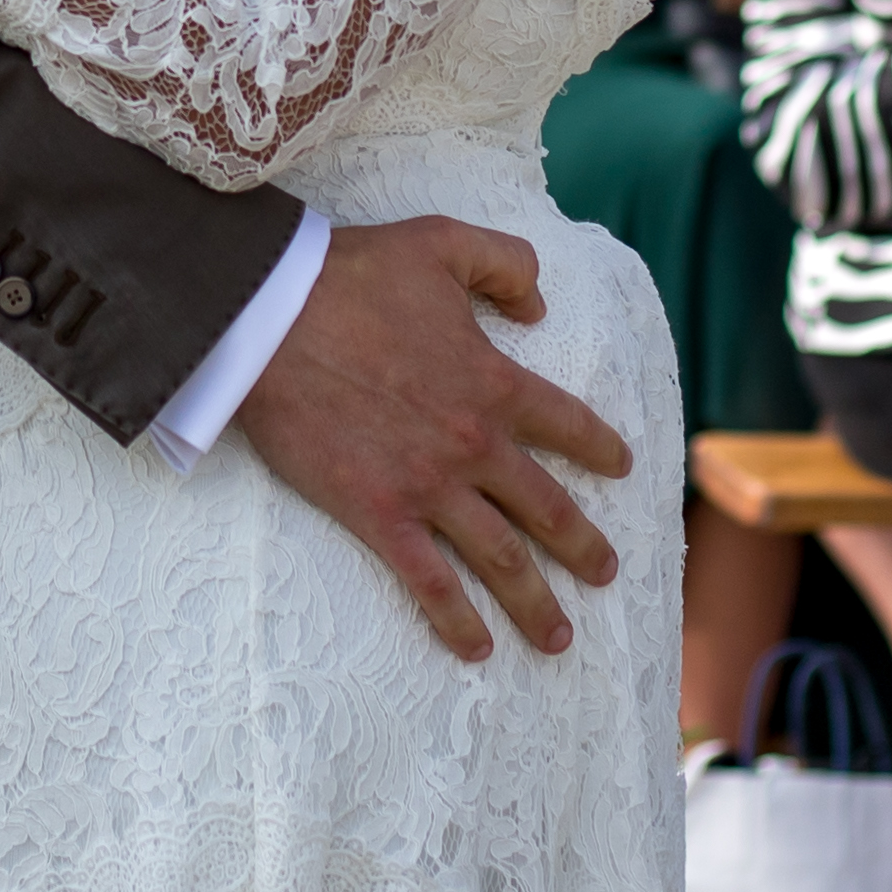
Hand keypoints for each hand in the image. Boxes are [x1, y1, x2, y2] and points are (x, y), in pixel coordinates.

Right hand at [226, 216, 631, 664]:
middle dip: (583, 547)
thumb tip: (539, 305)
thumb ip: (506, 265)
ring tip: (560, 637)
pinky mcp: (377, 513)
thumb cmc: (351, 275)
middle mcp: (474, 444)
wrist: (270, 318)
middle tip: (606, 574)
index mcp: (495, 382)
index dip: (600, 448)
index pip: (568, 425)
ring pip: (499, 558)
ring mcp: (428, 486)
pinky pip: (427, 581)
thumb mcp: (443, 243)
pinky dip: (456, 620)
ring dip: (535, 603)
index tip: (621, 469)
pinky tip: (476, 648)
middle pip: (547, 508)